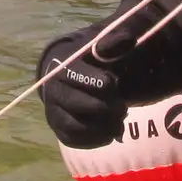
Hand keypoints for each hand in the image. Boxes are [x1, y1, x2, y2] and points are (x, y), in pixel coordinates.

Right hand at [38, 29, 126, 148]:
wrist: (74, 77)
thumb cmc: (92, 60)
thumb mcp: (101, 48)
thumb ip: (113, 44)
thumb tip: (128, 40)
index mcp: (62, 67)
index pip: (76, 76)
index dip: (98, 82)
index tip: (113, 84)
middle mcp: (53, 91)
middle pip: (75, 103)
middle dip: (103, 107)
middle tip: (122, 107)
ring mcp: (54, 112)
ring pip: (75, 126)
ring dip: (102, 126)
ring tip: (120, 120)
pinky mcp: (61, 130)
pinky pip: (76, 140)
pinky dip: (97, 139)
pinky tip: (113, 131)